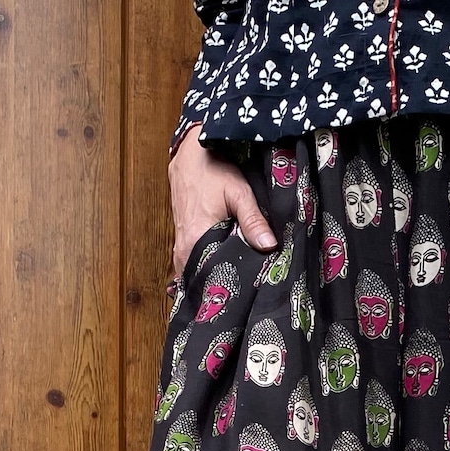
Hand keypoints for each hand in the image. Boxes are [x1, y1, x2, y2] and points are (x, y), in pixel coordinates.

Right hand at [169, 123, 276, 280]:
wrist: (189, 153)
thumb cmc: (213, 169)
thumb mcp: (238, 193)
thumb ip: (253, 221)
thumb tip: (269, 247)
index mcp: (196, 240)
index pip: (211, 277)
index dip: (228, 287)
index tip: (246, 295)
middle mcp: (184, 248)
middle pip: (202, 278)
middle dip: (221, 286)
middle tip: (244, 298)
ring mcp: (180, 245)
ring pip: (196, 271)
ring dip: (212, 277)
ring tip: (233, 288)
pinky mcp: (182, 240)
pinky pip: (191, 263)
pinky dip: (204, 268)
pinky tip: (220, 272)